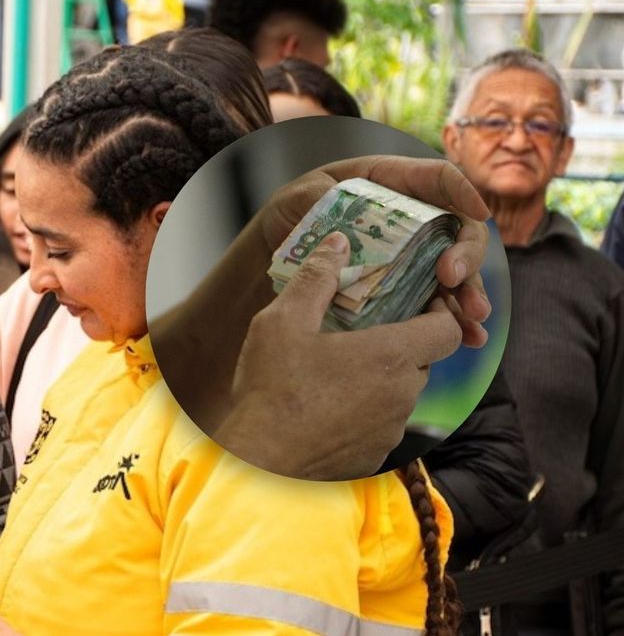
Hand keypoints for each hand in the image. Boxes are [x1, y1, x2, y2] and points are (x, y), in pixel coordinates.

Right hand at [222, 232, 462, 479]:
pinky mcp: (373, 457)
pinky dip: (362, 413)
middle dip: (401, 343)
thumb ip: (316, 278)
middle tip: (363, 329)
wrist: (259, 463)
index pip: (447, 329)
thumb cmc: (272, 390)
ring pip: (399, 395)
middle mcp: (402, 395)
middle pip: (423, 361)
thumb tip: (336, 242)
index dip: (438, 312)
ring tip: (337, 370)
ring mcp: (389, 431)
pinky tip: (325, 406)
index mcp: (391, 356)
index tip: (413, 303)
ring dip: (379, 380)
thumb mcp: (283, 321)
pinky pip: (379, 426)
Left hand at [258, 155, 491, 346]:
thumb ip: (317, 199)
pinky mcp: (406, 286)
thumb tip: (336, 219)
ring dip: (469, 293)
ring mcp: (414, 254)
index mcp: (393, 183)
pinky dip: (454, 320)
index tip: (478, 212)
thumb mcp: (300, 196)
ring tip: (473, 317)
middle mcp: (414, 218)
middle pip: (457, 230)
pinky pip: (437, 301)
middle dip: (466, 255)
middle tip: (453, 278)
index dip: (463, 192)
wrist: (276, 247)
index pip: (439, 179)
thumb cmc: (293, 211)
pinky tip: (469, 339)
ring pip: (456, 271)